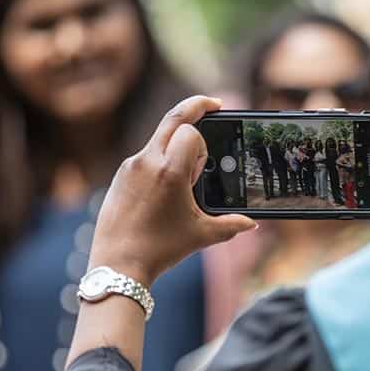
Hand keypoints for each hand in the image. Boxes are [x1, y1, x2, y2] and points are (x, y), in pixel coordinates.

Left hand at [88, 96, 256, 286]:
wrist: (118, 265)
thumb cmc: (160, 249)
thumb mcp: (201, 236)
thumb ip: (231, 225)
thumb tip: (251, 223)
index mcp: (169, 171)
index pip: (191, 131)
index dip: (203, 145)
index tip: (203, 168)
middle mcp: (146, 161)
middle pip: (173, 118)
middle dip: (196, 107)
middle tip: (214, 105)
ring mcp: (129, 167)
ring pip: (157, 138)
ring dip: (174, 145)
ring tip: (183, 177)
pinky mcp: (119, 176)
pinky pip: (144, 157)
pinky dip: (159, 162)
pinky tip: (163, 190)